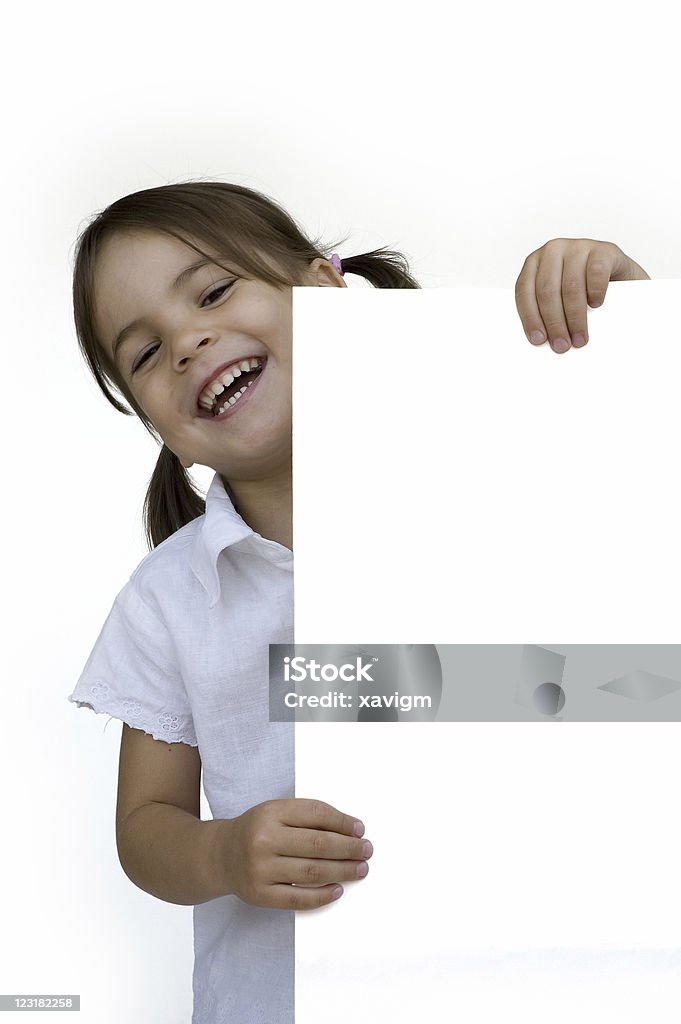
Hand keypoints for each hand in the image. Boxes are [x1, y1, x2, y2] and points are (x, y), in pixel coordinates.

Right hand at [220, 798, 372, 909]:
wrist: (219, 856)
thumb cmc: (256, 831)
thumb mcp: (275, 812)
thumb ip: (306, 817)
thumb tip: (349, 829)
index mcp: (270, 812)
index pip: (315, 814)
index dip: (342, 821)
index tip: (360, 829)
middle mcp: (263, 839)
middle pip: (318, 844)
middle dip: (348, 848)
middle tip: (367, 850)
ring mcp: (260, 869)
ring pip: (312, 872)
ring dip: (342, 871)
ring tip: (360, 869)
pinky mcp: (260, 895)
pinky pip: (298, 898)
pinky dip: (322, 896)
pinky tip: (338, 889)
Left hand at [515, 238, 649, 352]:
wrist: (620, 277)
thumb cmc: (583, 291)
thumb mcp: (559, 298)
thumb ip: (547, 310)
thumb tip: (542, 340)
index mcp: (535, 262)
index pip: (525, 291)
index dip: (530, 317)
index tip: (538, 340)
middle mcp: (554, 250)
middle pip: (547, 291)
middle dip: (554, 323)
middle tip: (562, 345)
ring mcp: (579, 247)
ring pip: (571, 287)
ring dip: (575, 318)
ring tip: (579, 338)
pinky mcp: (603, 250)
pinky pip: (596, 274)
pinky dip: (595, 293)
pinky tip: (596, 305)